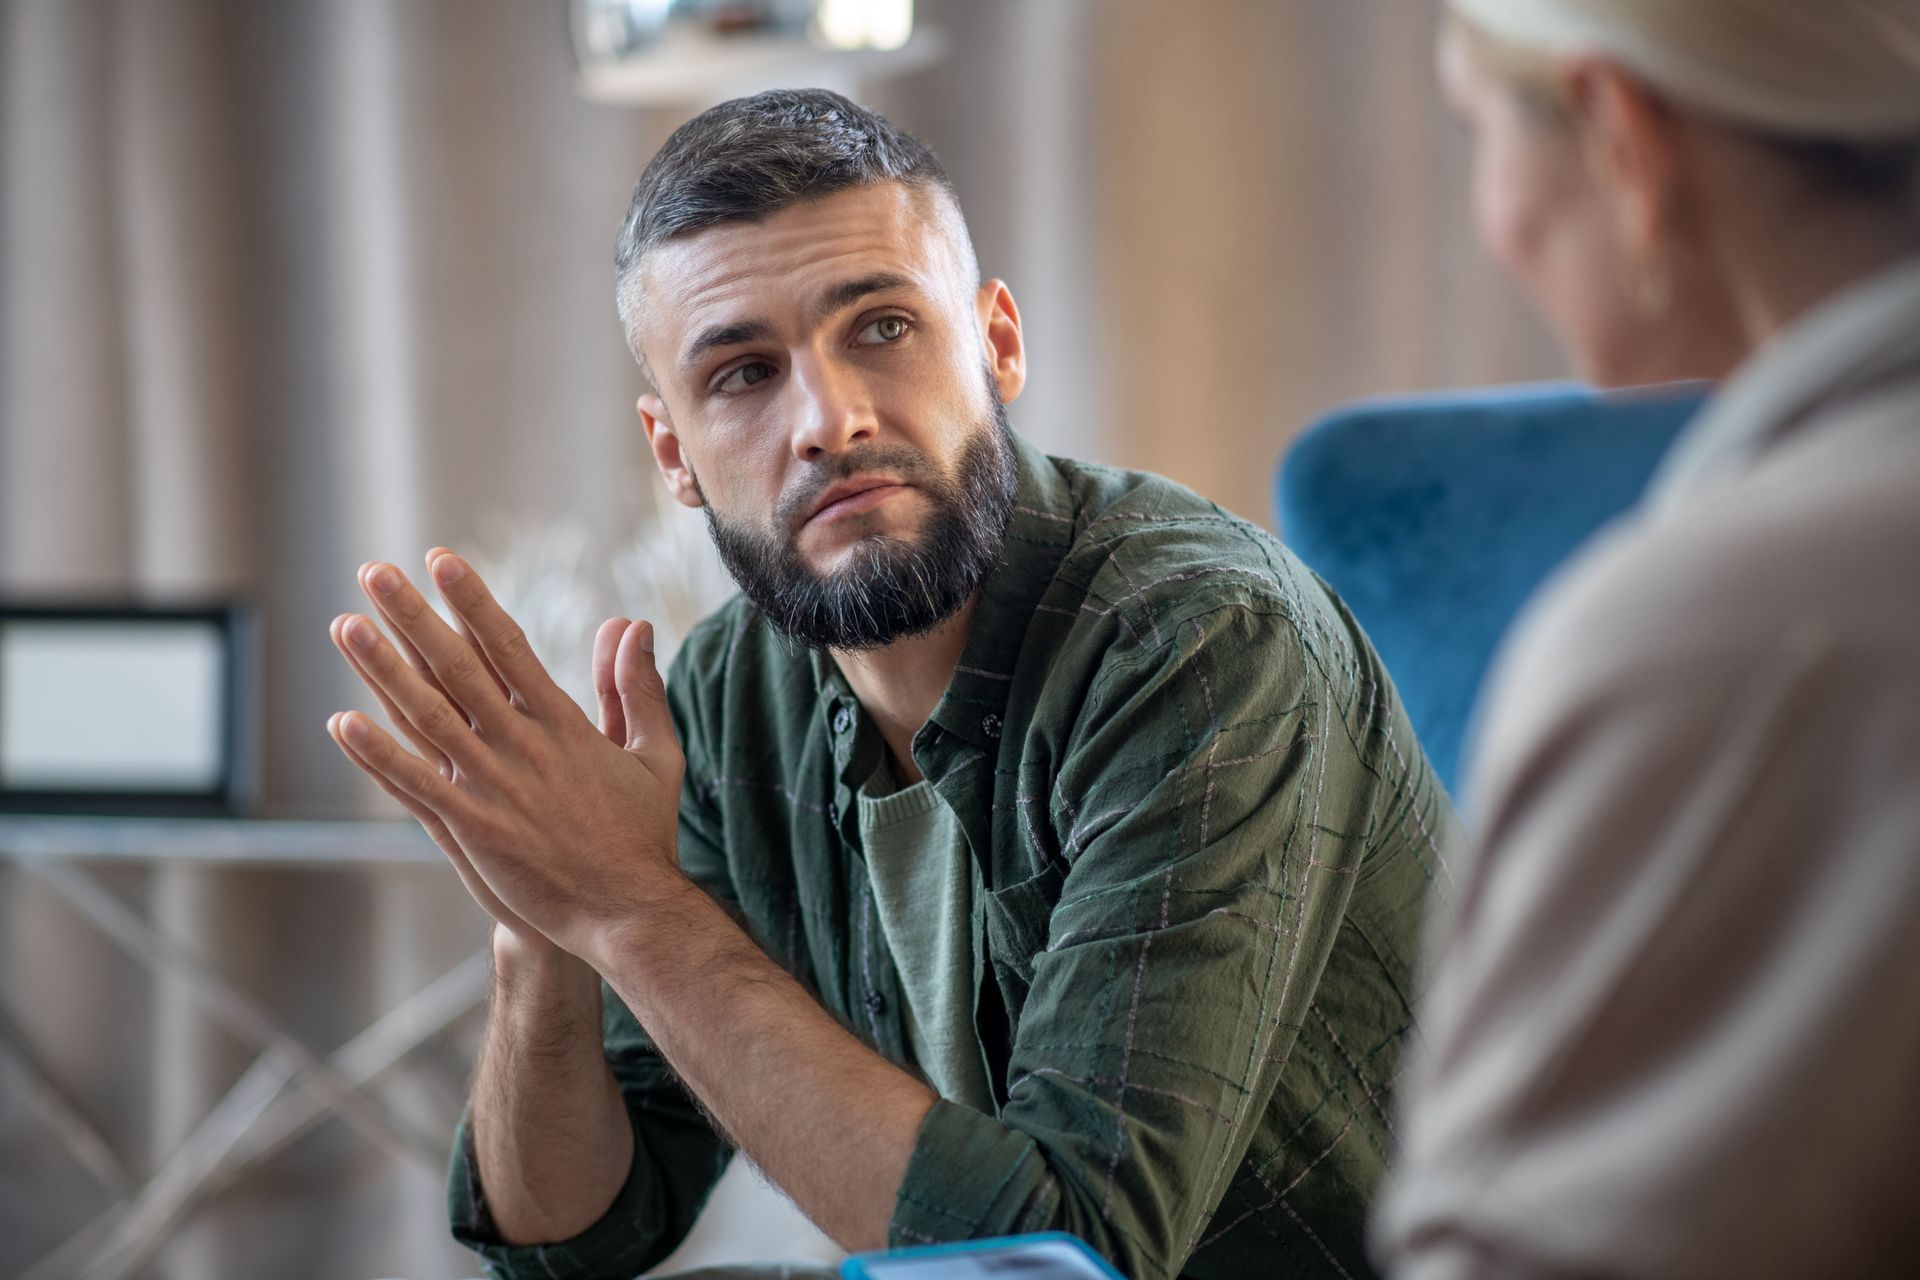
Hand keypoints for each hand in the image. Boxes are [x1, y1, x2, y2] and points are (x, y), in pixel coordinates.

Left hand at [326, 550, 685, 965]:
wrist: (630, 911)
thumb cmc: (643, 834)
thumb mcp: (655, 752)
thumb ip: (636, 686)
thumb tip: (633, 624)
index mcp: (562, 723)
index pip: (508, 645)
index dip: (471, 601)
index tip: (440, 560)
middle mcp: (522, 746)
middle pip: (457, 667)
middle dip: (413, 615)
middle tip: (374, 572)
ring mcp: (494, 787)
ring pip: (428, 715)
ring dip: (383, 669)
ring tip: (346, 626)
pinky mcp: (473, 830)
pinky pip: (415, 785)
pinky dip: (379, 754)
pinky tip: (344, 722)